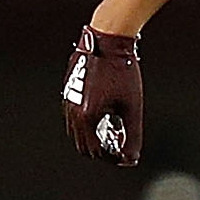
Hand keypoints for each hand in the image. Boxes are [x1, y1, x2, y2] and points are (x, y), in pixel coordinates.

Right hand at [63, 25, 143, 165]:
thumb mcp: (132, 107)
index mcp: (86, 117)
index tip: (127, 156)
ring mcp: (67, 101)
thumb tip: (131, 158)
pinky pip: (75, 117)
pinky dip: (89, 124)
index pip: (96, 151)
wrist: (107, 41)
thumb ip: (132, 136)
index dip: (113, 157)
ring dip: (95, 137)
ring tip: (115, 130)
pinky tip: (107, 115)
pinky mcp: (68, 92)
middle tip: (121, 145)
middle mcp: (72, 111)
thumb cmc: (122, 71)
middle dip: (103, 150)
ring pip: (78, 132)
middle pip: (84, 145)